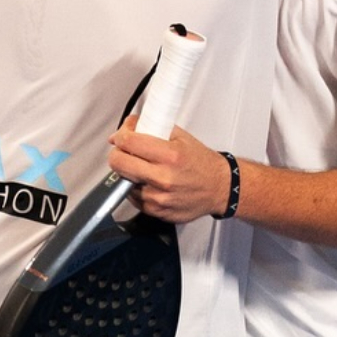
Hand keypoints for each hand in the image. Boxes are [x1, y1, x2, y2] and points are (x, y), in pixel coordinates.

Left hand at [107, 116, 230, 223]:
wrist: (219, 188)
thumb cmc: (202, 163)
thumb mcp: (182, 137)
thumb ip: (155, 128)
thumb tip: (130, 125)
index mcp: (170, 156)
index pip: (128, 142)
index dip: (119, 136)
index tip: (119, 137)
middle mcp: (163, 178)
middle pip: (118, 163)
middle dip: (117, 154)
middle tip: (123, 151)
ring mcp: (158, 197)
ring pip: (123, 182)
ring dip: (128, 173)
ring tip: (143, 168)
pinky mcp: (157, 211)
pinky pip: (133, 198)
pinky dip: (135, 188)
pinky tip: (149, 182)